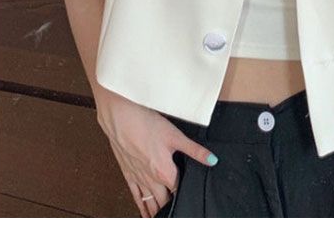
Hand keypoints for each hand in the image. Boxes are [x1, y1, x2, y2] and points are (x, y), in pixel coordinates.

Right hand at [95, 89, 217, 217]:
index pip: (178, 190)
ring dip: (157, 211)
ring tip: (164, 217)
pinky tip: (145, 213)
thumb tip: (212, 160)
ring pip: (149, 203)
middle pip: (164, 200)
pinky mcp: (127, 173)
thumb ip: (195, 151)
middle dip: (172, 205)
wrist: (121, 116)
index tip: (192, 198)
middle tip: (181, 209)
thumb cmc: (146, 123)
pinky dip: (141, 207)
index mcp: (164, 171)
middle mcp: (150, 179)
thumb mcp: (176, 135)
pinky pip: (135, 196)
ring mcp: (138, 178)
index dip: (186, 194)